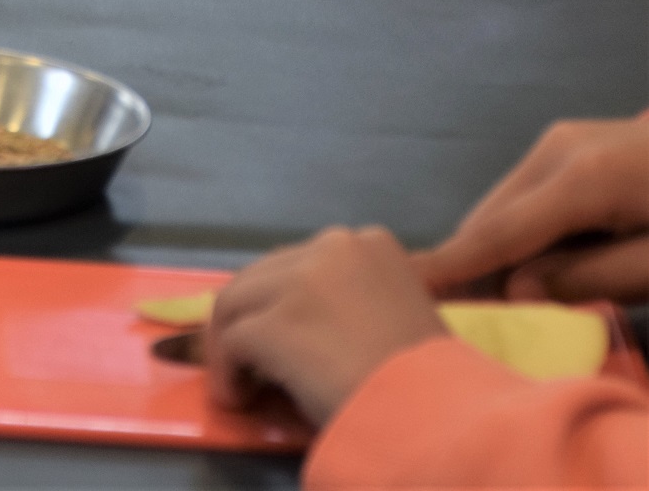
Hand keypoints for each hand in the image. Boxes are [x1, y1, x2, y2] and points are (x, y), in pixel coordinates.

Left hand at [207, 226, 446, 427]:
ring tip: (239, 384)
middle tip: (250, 363)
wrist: (438, 419)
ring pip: (235, 302)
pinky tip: (238, 399)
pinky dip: (225, 370)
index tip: (282, 336)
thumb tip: (304, 327)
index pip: (302, 263)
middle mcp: (333, 246)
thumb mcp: (399, 317)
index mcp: (371, 244)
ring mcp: (299, 282)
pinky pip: (231, 340)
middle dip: (250, 318)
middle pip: (262, 276)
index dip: (283, 301)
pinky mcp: (275, 322)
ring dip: (229, 344)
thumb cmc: (432, 385)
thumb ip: (352, 304)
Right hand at [415, 115, 648, 303]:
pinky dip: (520, 233)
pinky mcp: (570, 145)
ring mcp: (560, 141)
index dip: (449, 263)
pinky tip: (536, 266)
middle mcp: (556, 149)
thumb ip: (592, 279)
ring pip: (505, 206)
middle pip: (492, 217)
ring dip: (498, 252)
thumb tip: (515, 292)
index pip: (499, 233)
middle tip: (457, 320)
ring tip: (497, 303)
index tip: (405, 283)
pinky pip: (526, 197)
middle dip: (470, 266)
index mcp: (583, 177)